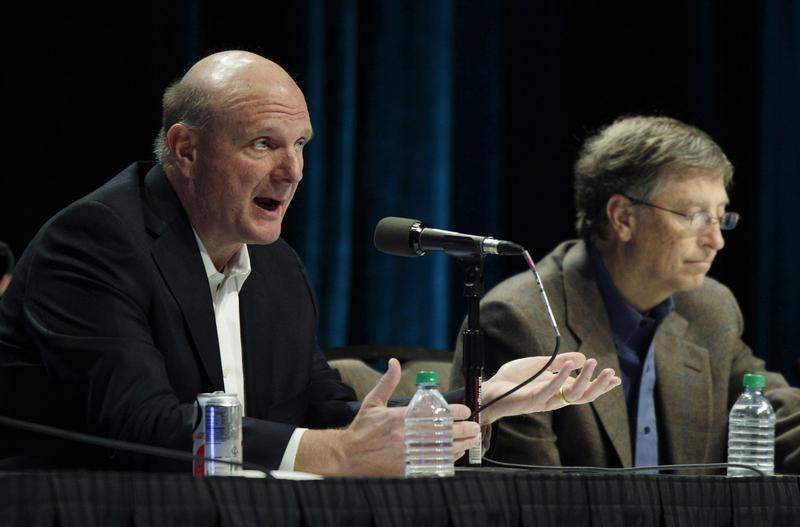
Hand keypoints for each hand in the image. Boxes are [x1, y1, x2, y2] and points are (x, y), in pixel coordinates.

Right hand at [298, 358, 479, 476]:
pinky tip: (455, 454)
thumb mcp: (373, 402)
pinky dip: (447, 459)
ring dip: (460, 445)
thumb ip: (387, 382)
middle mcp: (404, 436)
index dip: (454, 412)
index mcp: (399, 418)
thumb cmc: (361, 430)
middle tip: (474, 427)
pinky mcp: (406, 470)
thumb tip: (394, 362)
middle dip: (463, 430)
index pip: (433, 413)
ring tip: (471, 440)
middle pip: (442, 433)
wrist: (346, 456)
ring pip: (441, 450)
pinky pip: (432, 465)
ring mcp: (406, 455)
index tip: (465, 412)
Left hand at [478, 352, 620, 424]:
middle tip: (611, 373)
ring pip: (571, 395)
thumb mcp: (539, 365)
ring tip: (592, 363)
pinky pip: (551, 389)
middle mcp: (554, 398)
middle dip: (599, 386)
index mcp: (557, 391)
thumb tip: (580, 357)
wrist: (490, 390)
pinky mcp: (533, 399)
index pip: (583, 390)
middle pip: (583, 396)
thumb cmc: (512, 380)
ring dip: (584, 378)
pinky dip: (561, 376)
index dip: (600, 386)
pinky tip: (570, 364)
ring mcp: (544, 400)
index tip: (616, 378)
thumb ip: (558, 362)